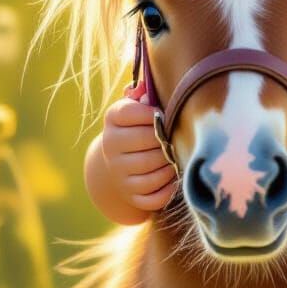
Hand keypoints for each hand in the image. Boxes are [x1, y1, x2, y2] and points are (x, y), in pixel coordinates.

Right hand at [99, 78, 178, 211]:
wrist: (121, 160)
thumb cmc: (141, 125)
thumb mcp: (139, 105)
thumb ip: (144, 93)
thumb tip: (145, 91)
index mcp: (113, 120)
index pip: (132, 112)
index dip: (154, 112)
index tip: (162, 114)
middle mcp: (111, 147)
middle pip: (149, 140)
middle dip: (166, 138)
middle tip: (175, 136)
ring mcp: (119, 174)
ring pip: (154, 169)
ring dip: (171, 163)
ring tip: (175, 155)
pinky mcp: (130, 196)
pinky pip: (155, 196)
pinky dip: (169, 188)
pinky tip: (172, 177)